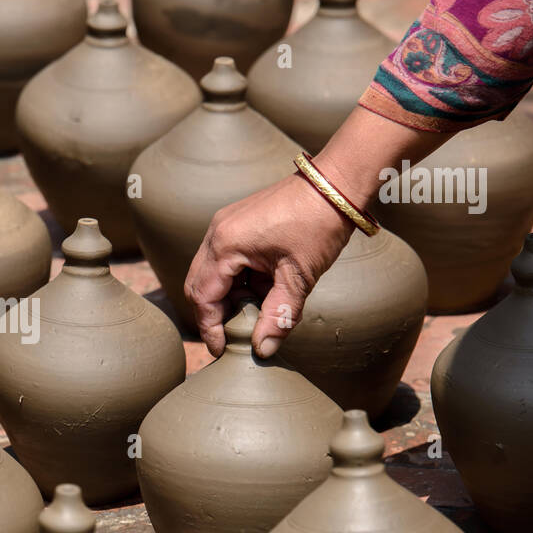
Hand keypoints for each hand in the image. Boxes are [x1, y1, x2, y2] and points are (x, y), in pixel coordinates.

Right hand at [184, 171, 354, 358]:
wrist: (334, 183)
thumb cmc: (318, 225)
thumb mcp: (299, 277)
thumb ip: (279, 315)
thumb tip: (262, 350)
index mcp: (225, 245)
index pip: (203, 297)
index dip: (209, 327)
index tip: (220, 349)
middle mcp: (216, 233)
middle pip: (197, 285)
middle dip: (212, 313)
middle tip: (230, 336)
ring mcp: (225, 225)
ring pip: (210, 272)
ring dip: (225, 296)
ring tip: (252, 312)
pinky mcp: (236, 222)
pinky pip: (224, 258)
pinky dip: (235, 279)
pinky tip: (260, 288)